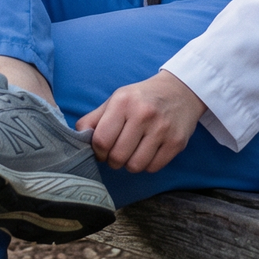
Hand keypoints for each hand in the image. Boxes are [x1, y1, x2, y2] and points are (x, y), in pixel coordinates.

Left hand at [77, 71, 205, 173]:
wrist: (181, 90)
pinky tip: (148, 152)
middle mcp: (143, 114)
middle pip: (117, 157)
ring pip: (135, 166)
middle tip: (117, 153)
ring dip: (130, 164)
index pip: (101, 141)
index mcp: (123, 102)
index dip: (98, 152)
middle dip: (113, 160)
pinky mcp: (176, 142)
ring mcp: (162, 129)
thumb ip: (94, 118)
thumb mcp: (116, 99)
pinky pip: (153, 167)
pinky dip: (147, 165)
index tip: (102, 150)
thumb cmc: (142, 98)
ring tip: (132, 153)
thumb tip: (77, 138)